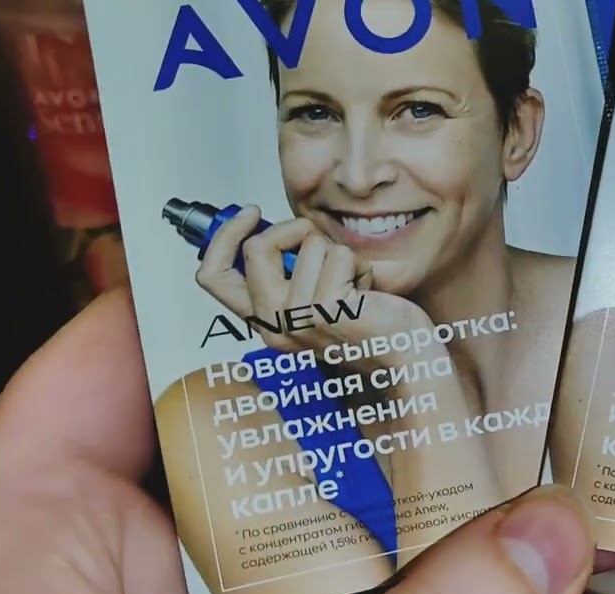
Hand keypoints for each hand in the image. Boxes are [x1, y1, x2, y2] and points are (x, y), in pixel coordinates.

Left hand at [0, 290, 602, 593]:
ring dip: (435, 569)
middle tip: (506, 399)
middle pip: (250, 463)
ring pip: (313, 578)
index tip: (369, 267)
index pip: (119, 357)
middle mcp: (81, 586)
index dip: (234, 297)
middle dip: (394, 449)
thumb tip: (557, 545)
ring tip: (555, 536)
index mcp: (20, 546)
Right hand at [195, 208, 429, 365]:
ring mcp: (300, 318)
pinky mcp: (329, 309)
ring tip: (353, 285)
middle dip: (292, 229)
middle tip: (318, 241)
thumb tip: (267, 228)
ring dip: (339, 254)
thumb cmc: (365, 325)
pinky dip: (360, 264)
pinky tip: (367, 292)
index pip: (211, 276)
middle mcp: (275, 324)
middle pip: (257, 248)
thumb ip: (284, 273)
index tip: (251, 215)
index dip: (224, 236)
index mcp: (263, 321)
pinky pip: (339, 254)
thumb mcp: (311, 300)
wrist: (403, 358)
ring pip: (309, 246)